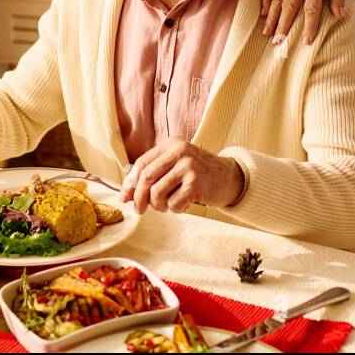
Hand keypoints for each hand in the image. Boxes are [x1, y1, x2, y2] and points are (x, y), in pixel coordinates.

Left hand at [120, 138, 243, 213]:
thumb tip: (125, 194)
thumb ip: (153, 176)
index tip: (125, 196)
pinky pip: (174, 203)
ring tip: (165, 206)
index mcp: (171, 145)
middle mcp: (179, 151)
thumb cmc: (198, 173)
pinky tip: (183, 204)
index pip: (142, 163)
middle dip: (138, 197)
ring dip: (157, 206)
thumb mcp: (175, 166)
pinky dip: (175, 209)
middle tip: (138, 210)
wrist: (229, 177)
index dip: (130, 182)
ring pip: (157, 192)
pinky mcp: (196, 183)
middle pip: (146, 177)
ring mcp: (189, 166)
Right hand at [261, 0, 354, 43]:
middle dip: (283, 26)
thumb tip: (341, 17)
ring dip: (271, 17)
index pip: (311, 7)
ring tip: (267, 33)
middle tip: (278, 44)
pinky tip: (263, 14)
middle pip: (289, 5)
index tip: (306, 41)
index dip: (309, 25)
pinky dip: (266, 0)